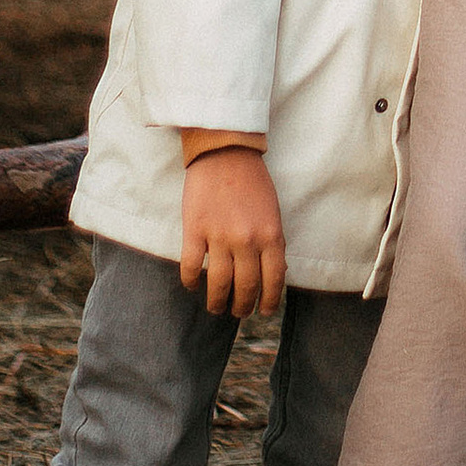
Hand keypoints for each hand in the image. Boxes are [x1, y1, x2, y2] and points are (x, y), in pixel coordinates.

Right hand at [181, 146, 287, 318]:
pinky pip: (192, 266)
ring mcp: (220, 236)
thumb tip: (272, 275)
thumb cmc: (252, 182)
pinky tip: (193, 285)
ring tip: (217, 307)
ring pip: (219, 283)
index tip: (265, 311)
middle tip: (238, 312)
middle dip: (242, 306)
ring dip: (217, 301)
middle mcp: (247, 240)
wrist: (225, 153)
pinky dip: (191, 281)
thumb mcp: (273, 212)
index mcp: (271, 235)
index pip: (273, 280)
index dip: (270, 301)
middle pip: (245, 287)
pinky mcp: (194, 230)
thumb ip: (272, 243)